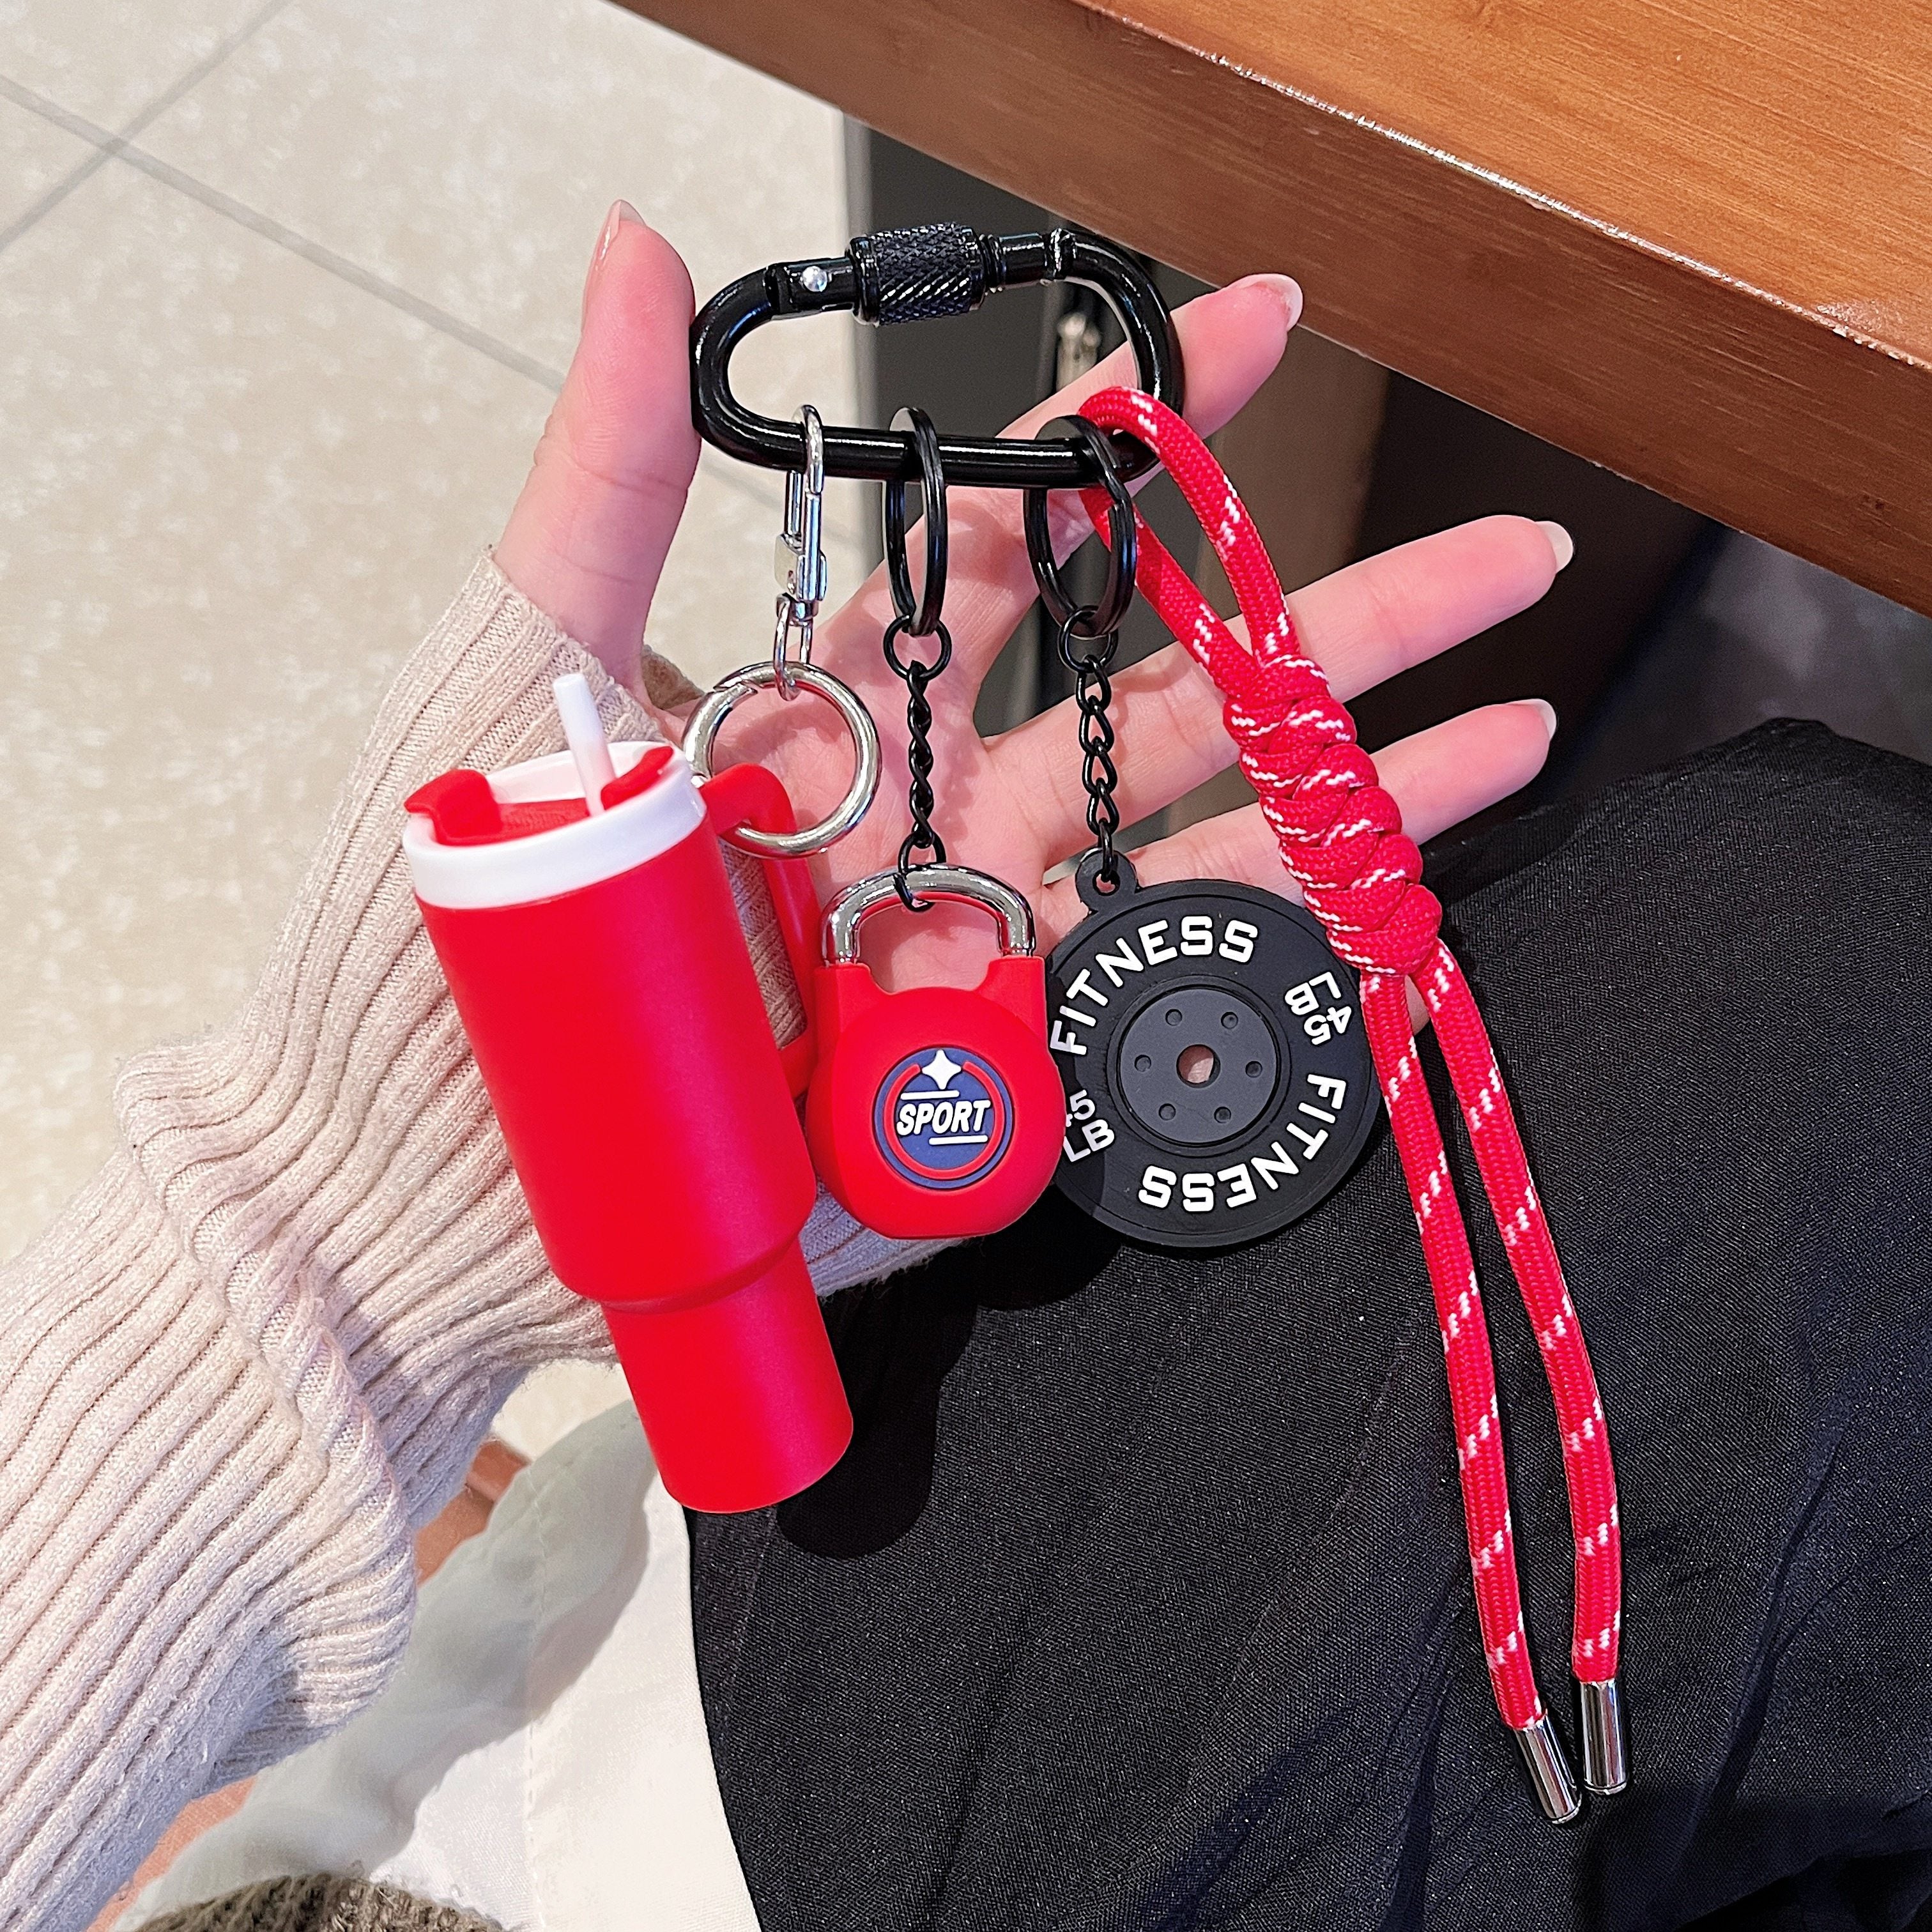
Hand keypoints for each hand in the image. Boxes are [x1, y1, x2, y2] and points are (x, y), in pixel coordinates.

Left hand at [497, 205, 1565, 990]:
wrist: (431, 1175)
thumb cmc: (438, 924)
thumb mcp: (522, 670)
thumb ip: (608, 475)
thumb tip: (636, 252)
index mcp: (847, 700)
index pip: (1027, 540)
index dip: (1146, 437)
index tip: (1258, 330)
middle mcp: (941, 811)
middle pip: (1174, 695)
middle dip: (1342, 617)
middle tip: (1496, 554)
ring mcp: (984, 945)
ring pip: (1209, 848)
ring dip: (1368, 787)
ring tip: (1518, 722)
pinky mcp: (995, 1075)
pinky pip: (1163, 1006)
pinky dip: (1288, 960)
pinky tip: (1414, 904)